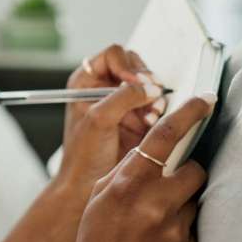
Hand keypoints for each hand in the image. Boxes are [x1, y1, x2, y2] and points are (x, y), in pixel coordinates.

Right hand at [43, 96, 213, 241]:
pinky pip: (194, 228)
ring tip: (155, 223)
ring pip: (194, 199)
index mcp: (127, 184)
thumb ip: (128, 169)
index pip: (165, 135)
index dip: (189, 112)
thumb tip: (156, 146)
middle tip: (168, 186)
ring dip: (181, 204)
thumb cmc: (94, 240)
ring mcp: (174, 230)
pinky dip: (181, 230)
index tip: (206, 99)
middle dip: (185, 173)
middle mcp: (154, 204)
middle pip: (194, 169)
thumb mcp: (101, 196)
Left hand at [56, 44, 167, 193]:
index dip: (127, 66)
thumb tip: (148, 86)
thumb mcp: (98, 120)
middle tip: (151, 95)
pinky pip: (157, 103)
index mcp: (86, 81)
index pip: (113, 55)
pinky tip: (151, 123)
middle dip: (145, 80)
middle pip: (135, 66)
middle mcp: (105, 87)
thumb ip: (122, 98)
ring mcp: (123, 102)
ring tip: (149, 114)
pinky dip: (158, 110)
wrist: (88, 186)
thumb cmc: (82, 155)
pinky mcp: (138, 118)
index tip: (133, 83)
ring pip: (149, 84)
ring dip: (154, 96)